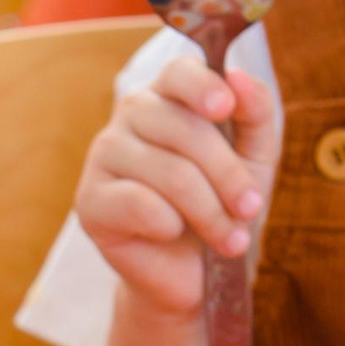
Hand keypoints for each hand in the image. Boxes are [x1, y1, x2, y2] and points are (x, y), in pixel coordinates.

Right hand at [74, 55, 280, 320]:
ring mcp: (103, 156)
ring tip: (229, 239)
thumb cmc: (221, 206)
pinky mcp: (89, 200)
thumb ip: (255, 115)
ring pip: (168, 171)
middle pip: (183, 129)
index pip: (178, 72)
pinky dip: (168, 225)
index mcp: (168, 98)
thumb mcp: (254, 160)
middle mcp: (130, 118)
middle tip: (252, 209)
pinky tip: (172, 234)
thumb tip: (239, 77)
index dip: (201, 85)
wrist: (192, 272)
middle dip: (228, 174)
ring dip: (209, 212)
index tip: (225, 108)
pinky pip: (138, 203)